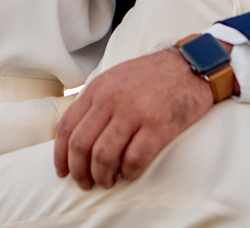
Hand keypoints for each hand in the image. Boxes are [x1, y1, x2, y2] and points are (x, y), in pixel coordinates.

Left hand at [53, 49, 211, 188]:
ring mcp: (134, 113)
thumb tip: (77, 132)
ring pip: (103, 156)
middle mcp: (111, 101)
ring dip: (101, 176)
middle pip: (81, 145)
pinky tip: (129, 173)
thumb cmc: (151, 75)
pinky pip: (134, 159)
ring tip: (106, 182)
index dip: (60, 155)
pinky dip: (128, 173)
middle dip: (78, 171)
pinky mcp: (158, 126)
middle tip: (84, 183)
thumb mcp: (114, 78)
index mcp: (97, 90)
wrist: (189, 66)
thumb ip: (95, 101)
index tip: (62, 171)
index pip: (67, 127)